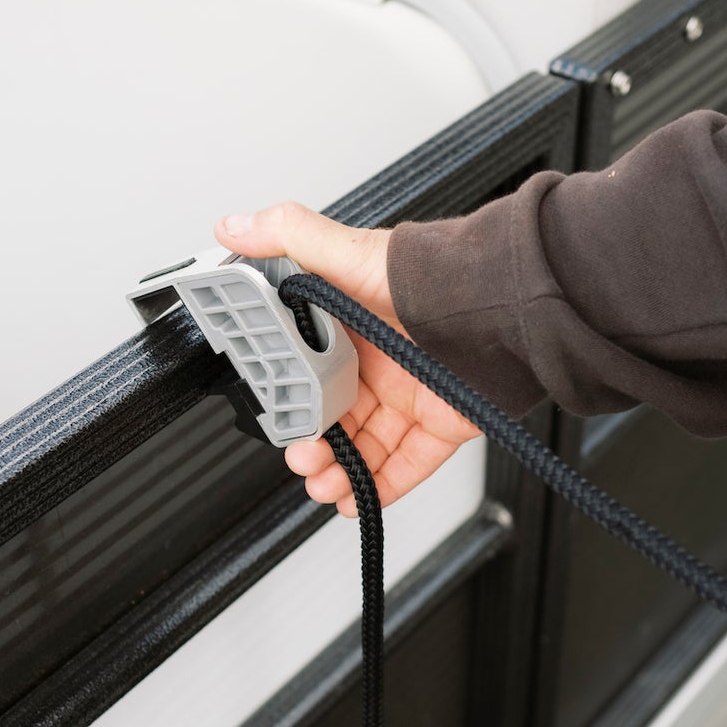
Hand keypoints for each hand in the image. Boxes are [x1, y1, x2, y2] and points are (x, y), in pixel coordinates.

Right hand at [215, 202, 479, 515]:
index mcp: (349, 327)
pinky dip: (379, 488)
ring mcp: (410, 395)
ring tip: (321, 483)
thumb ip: (287, 235)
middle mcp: (378, 363)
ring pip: (363, 447)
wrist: (492, 304)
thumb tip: (233, 226)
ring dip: (337, 472)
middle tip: (300, 457)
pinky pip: (406, 465)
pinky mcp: (441, 423)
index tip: (276, 418)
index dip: (289, 401)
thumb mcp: (345, 250)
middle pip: (332, 418)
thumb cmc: (424, 275)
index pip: (307, 373)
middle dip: (311, 446)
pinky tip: (354, 500)